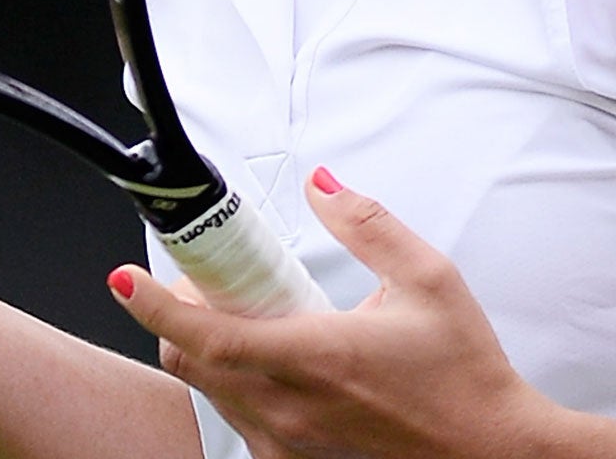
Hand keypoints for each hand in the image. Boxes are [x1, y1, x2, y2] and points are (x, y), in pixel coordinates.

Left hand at [109, 170, 554, 458]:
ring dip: (206, 351)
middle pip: (191, 364)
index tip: (123, 279)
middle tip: (202, 282)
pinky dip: (237, 384)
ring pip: (212, 393)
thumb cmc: (464, 374)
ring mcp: (293, 442)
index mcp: (317, 357)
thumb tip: (323, 184)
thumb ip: (368, 223)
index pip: (208, 335)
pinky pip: (242, 421)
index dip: (154, 306)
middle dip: (177, 318)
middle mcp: (292, 407)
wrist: (492, 453)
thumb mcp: (428, 278)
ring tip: (244, 314)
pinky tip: (274, 361)